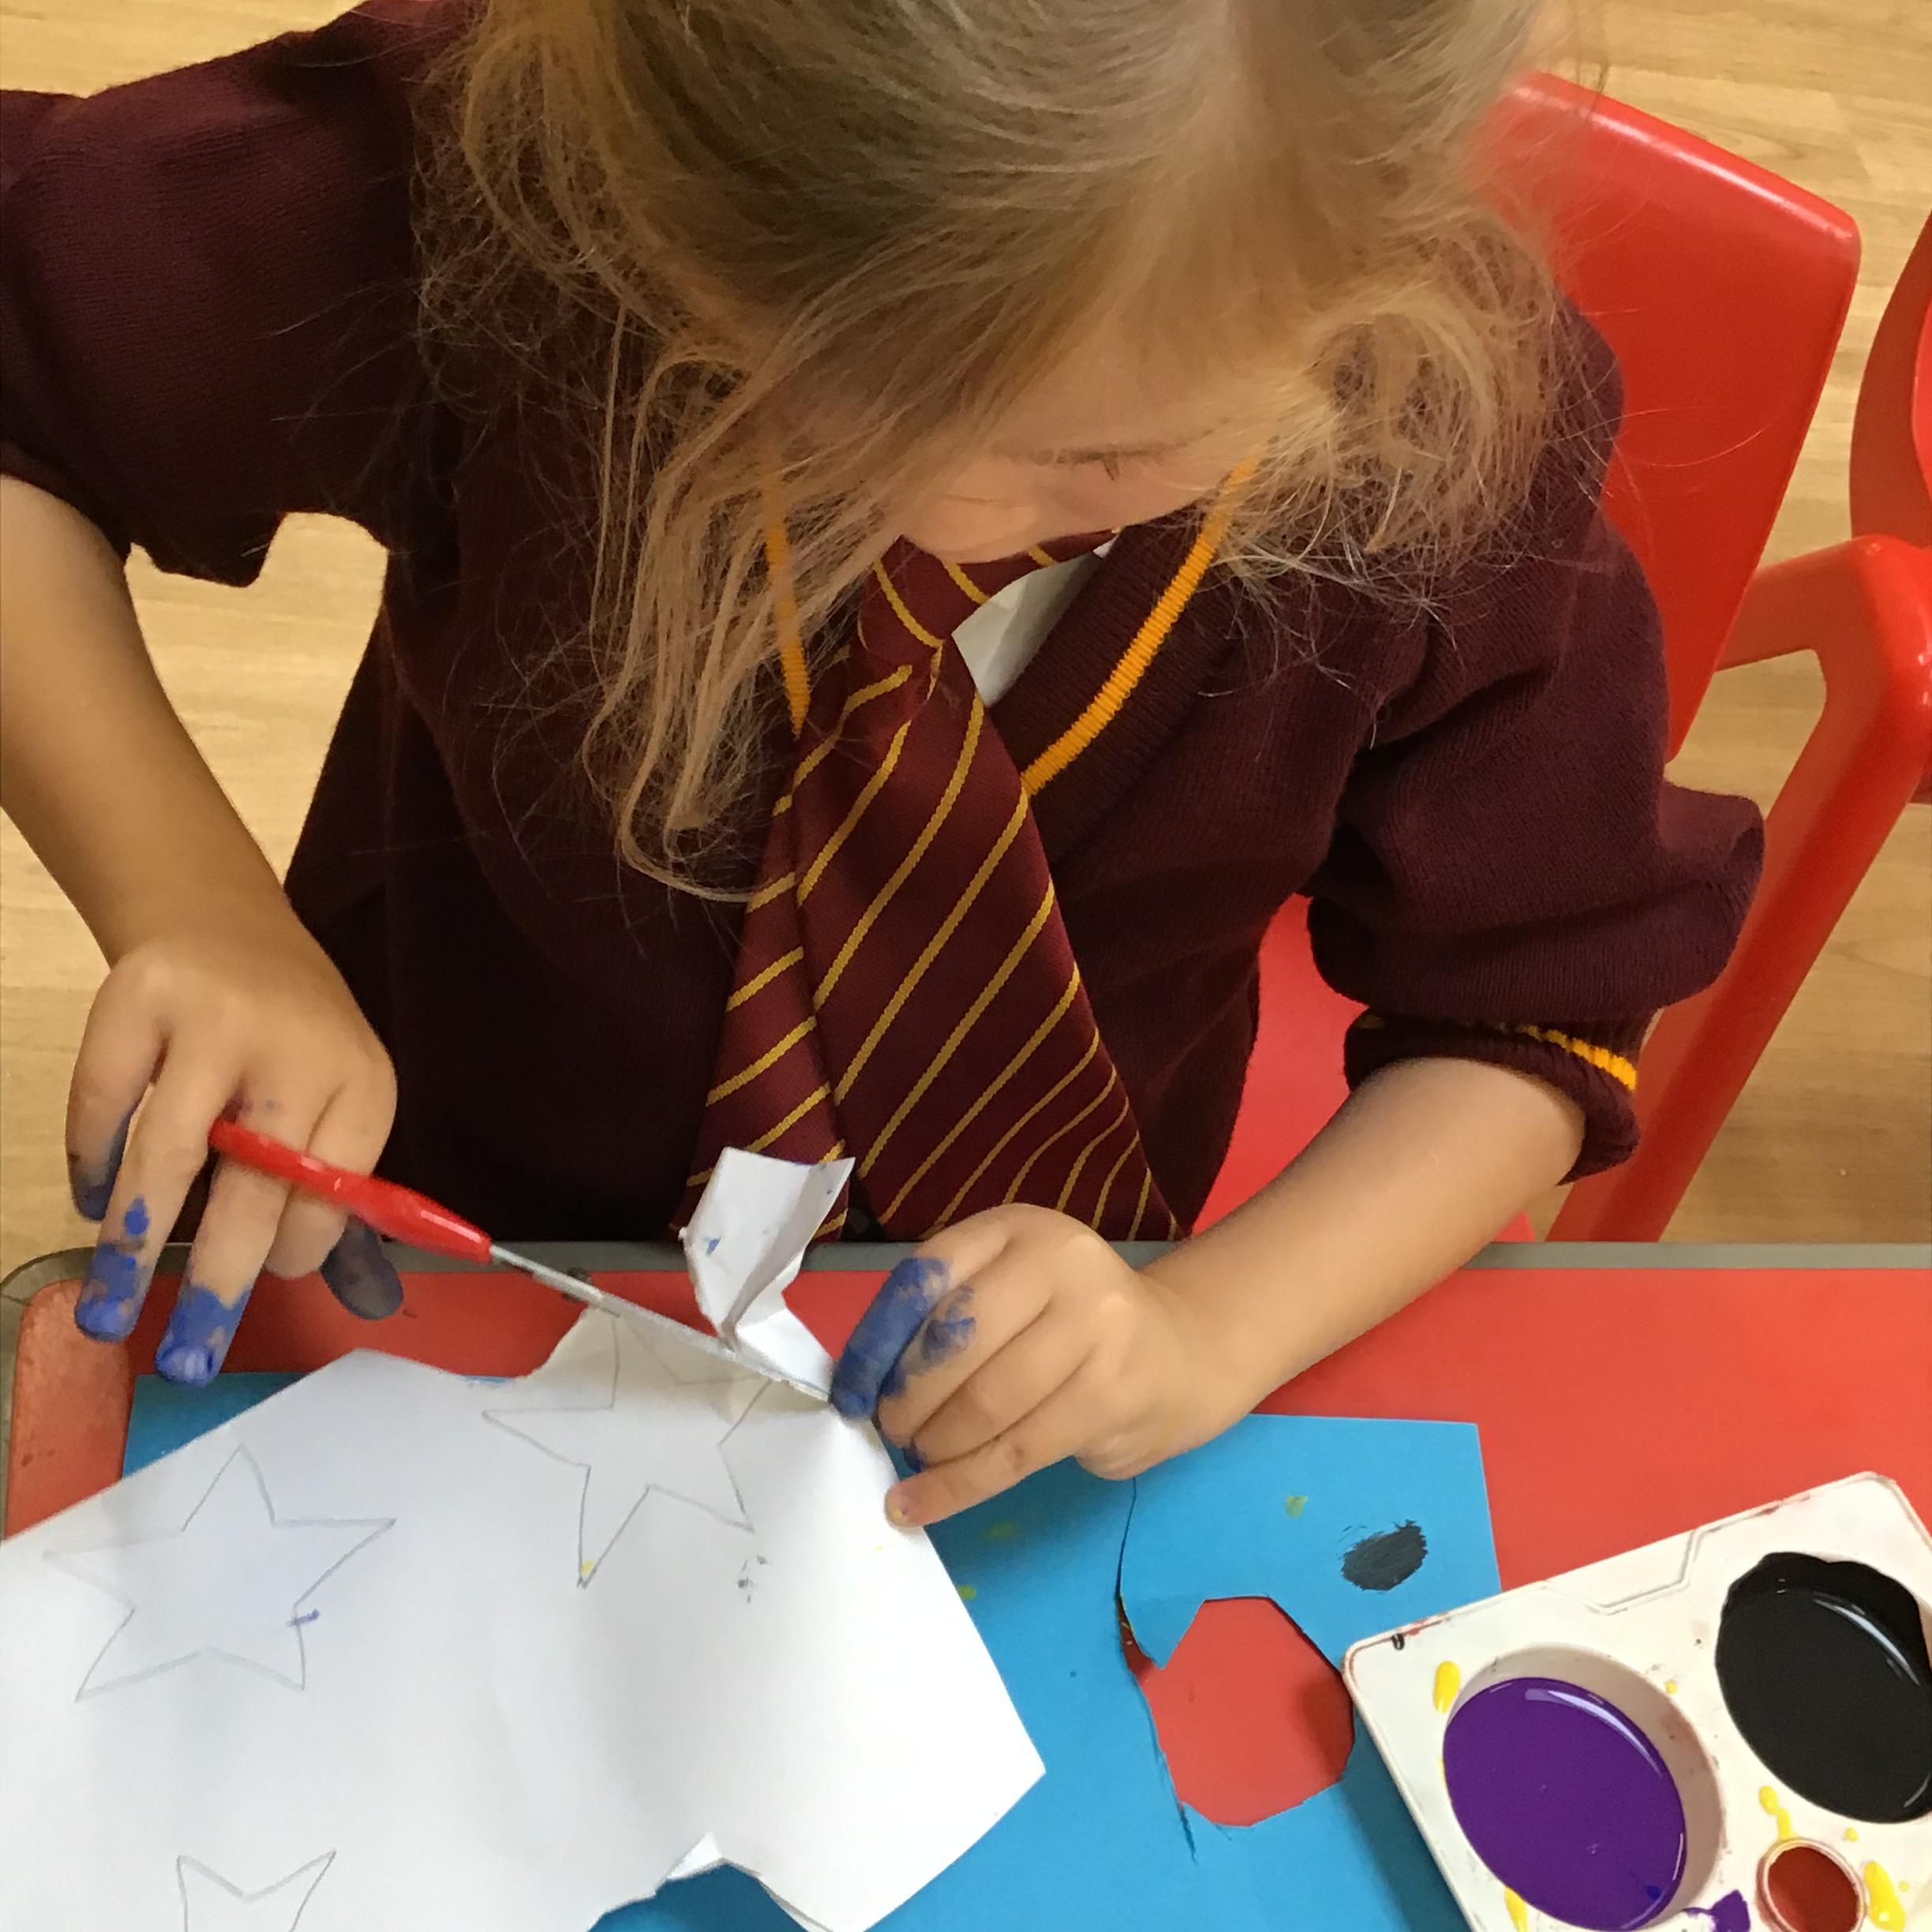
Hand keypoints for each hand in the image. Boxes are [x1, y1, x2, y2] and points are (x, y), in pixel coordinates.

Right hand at [67, 906, 401, 1382]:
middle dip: (218, 1280)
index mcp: (362, 1083)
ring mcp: (214, 1022)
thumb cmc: (290, 1035)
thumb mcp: (339, 1093)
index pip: (335, 1191)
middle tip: (187, 1356)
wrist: (226, 921)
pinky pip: (104, 1107)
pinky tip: (92, 1201)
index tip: (264, 1284)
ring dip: (133, 1245)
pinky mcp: (138, 1001)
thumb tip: (349, 1296)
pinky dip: (91, 1165)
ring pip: (168, 1156)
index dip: (296, 1246)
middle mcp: (297, 1050)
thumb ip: (331, 1185)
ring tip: (108, 1309)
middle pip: (256, 1186)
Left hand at [828, 1206, 1247, 1527]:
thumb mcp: (1009, 1287)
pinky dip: (957, 1486)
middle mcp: (1060, 1264)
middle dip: (907, 1398)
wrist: (1180, 1353)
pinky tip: (918, 1504)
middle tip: (891, 1428)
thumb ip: (944, 1314)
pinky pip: (1015, 1453)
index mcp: (1018, 1228)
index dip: (876, 1341)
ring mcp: (1095, 1328)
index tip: (850, 1391)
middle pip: (955, 1340)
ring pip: (985, 1402)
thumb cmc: (1069, 1323)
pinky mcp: (1112, 1395)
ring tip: (920, 1454)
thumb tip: (860, 1382)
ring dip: (935, 1443)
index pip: (924, 1277)